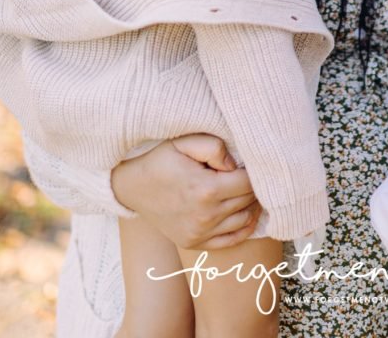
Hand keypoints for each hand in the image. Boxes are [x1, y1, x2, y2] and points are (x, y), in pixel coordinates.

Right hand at [111, 134, 260, 249]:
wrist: (132, 188)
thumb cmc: (161, 161)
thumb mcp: (185, 143)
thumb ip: (215, 147)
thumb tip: (235, 165)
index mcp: (206, 189)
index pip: (249, 183)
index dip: (254, 171)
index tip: (249, 162)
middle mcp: (206, 216)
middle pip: (249, 201)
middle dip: (254, 186)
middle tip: (251, 174)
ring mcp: (200, 233)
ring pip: (244, 220)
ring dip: (251, 205)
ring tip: (248, 190)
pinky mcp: (195, 243)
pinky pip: (231, 240)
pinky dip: (244, 227)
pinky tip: (245, 212)